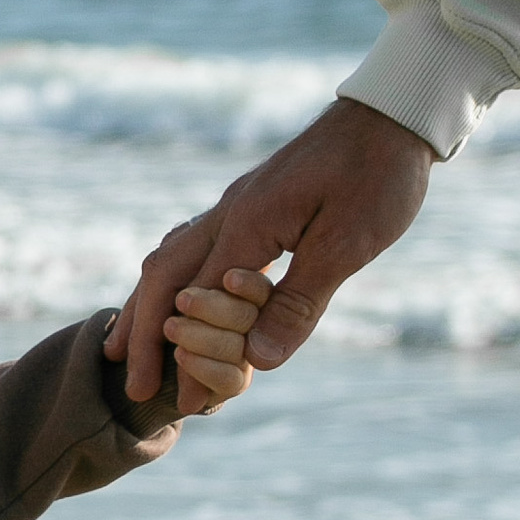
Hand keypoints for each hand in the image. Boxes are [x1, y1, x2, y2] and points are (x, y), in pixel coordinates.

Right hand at [105, 96, 434, 401]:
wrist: (391, 113)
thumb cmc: (377, 176)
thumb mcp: (346, 245)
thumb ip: (298, 303)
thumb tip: (258, 361)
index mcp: (247, 225)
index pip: (198, 303)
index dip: (186, 357)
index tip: (185, 405)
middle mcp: (229, 214)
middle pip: (163, 278)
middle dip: (141, 334)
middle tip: (133, 385)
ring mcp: (237, 204)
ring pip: (170, 258)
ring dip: (146, 306)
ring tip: (128, 345)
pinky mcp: (252, 202)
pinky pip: (192, 245)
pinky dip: (173, 279)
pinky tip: (176, 293)